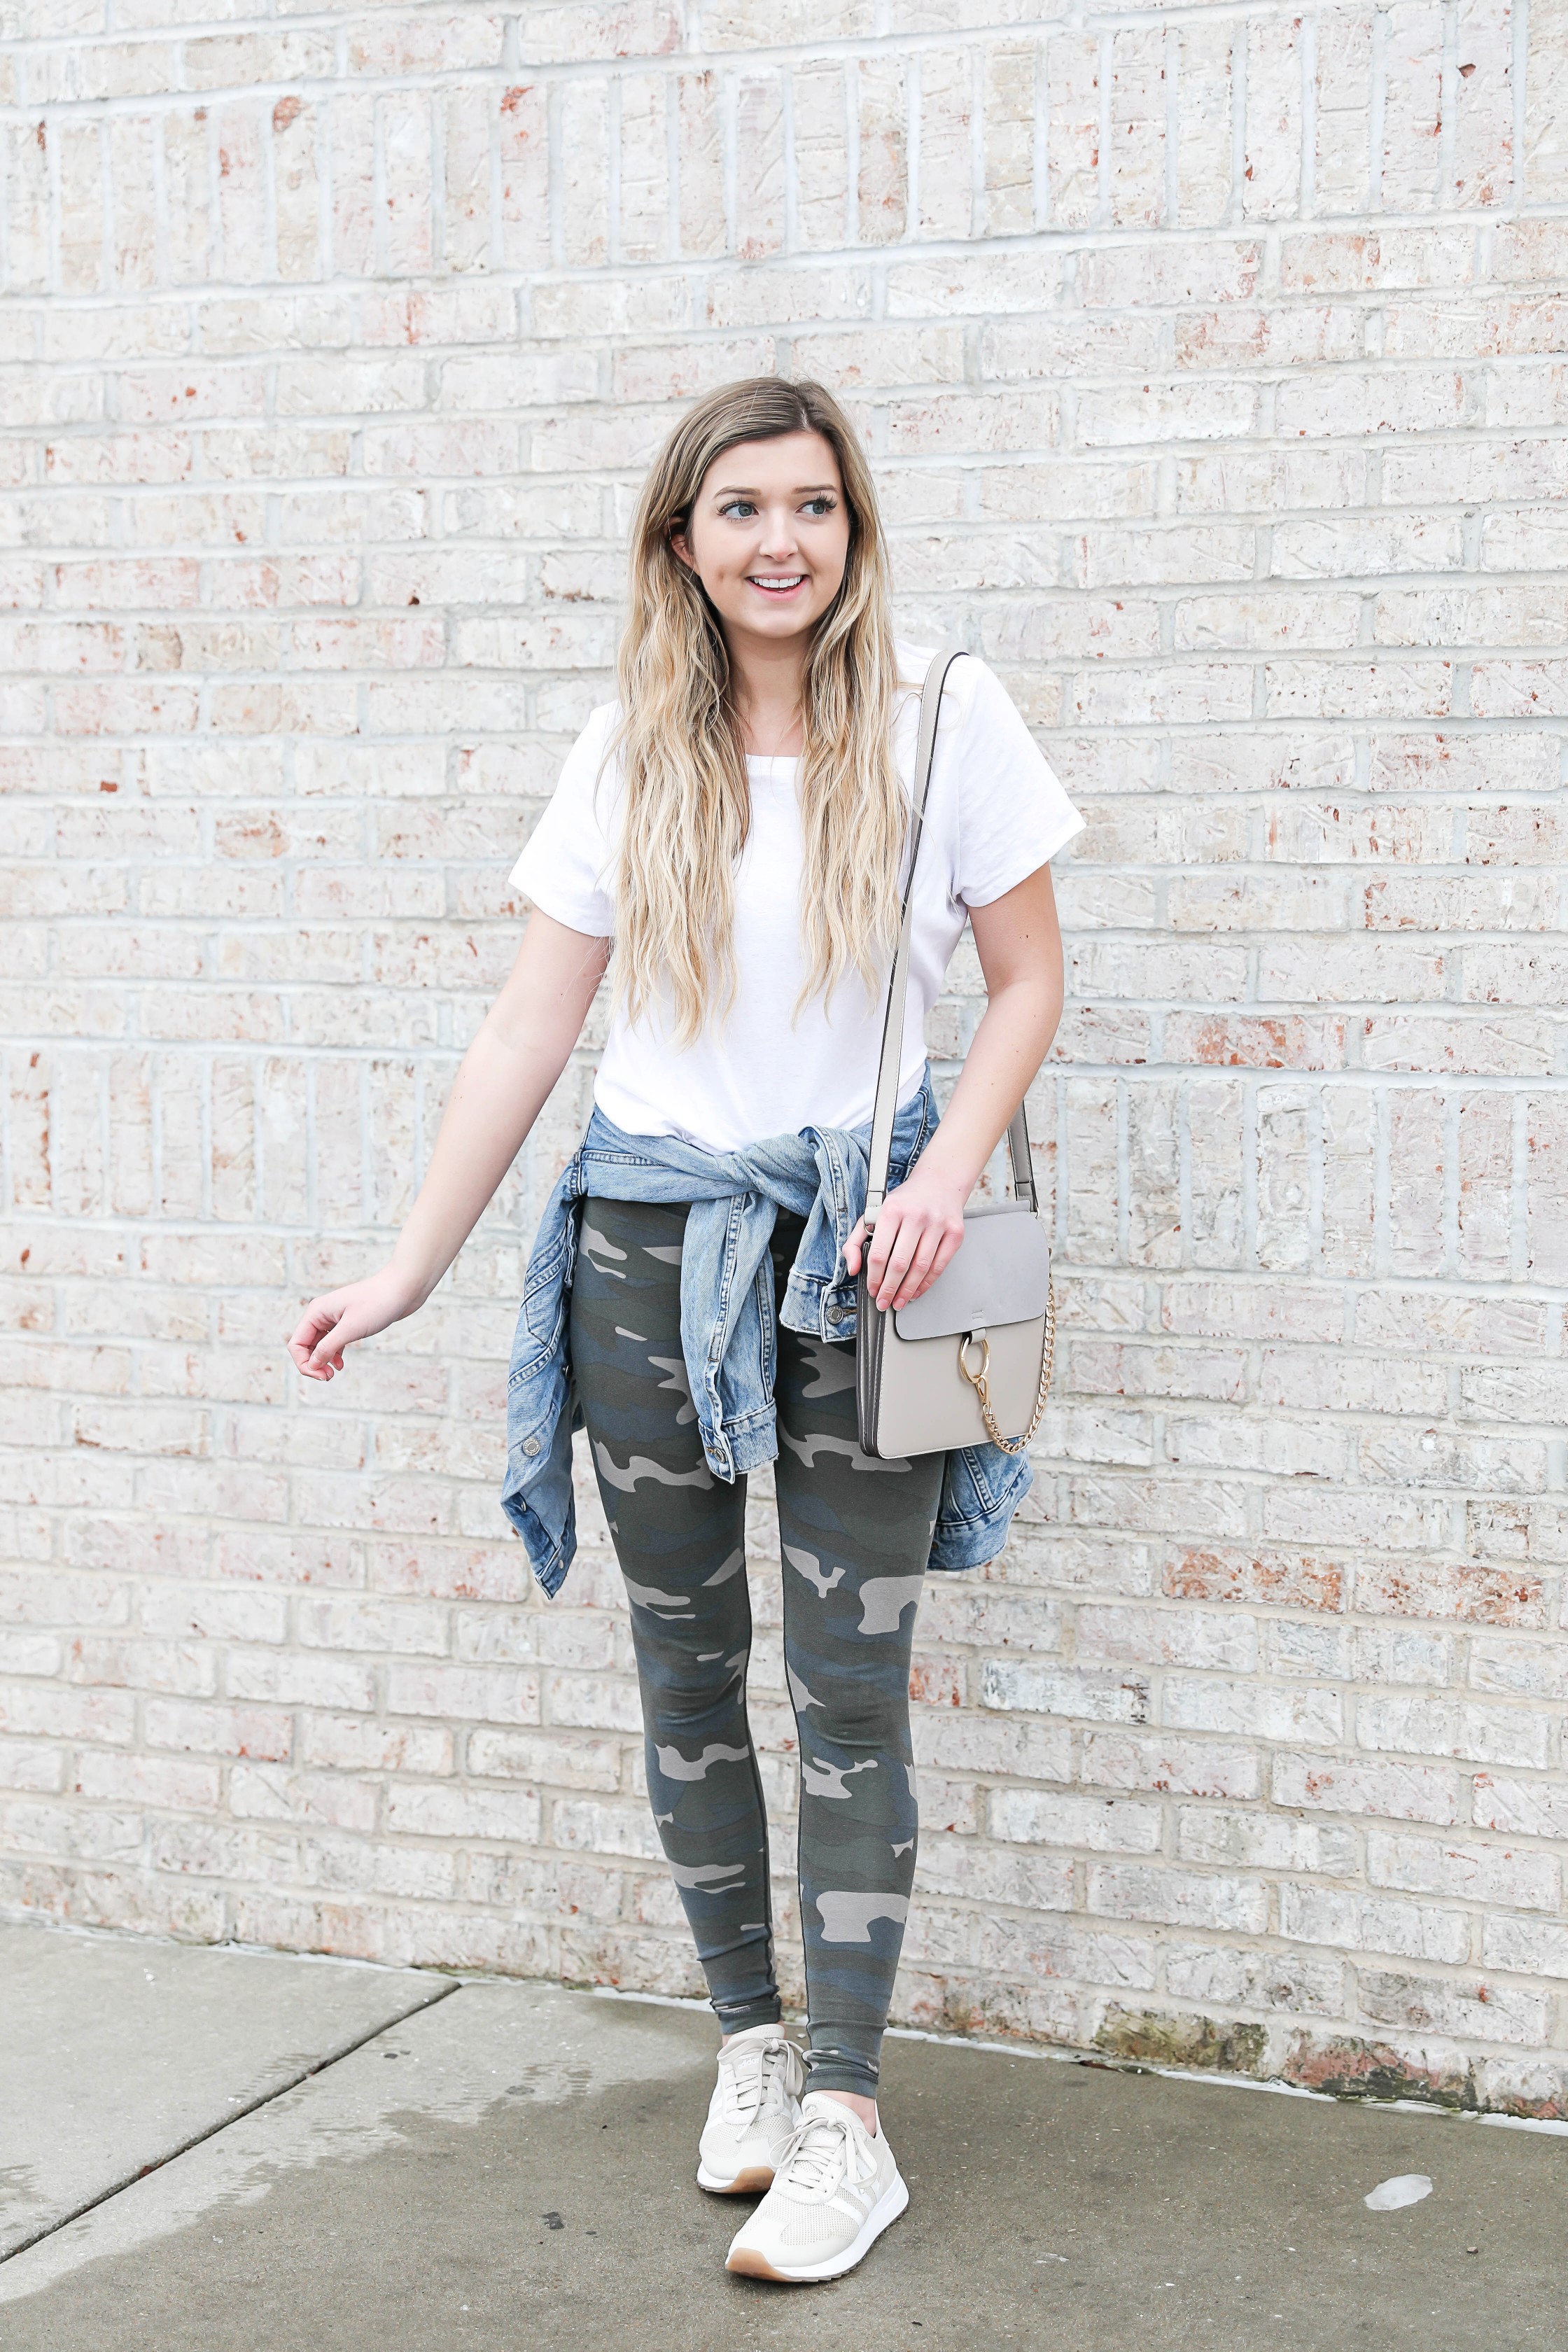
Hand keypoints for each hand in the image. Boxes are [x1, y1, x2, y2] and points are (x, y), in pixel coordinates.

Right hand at [287, 1265, 423, 1381]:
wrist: (403, 1288)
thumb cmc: (378, 1303)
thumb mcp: (351, 1329)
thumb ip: (328, 1347)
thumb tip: (312, 1364)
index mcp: (316, 1312)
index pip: (296, 1344)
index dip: (304, 1364)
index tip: (322, 1376)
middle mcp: (321, 1314)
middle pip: (305, 1345)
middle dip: (313, 1364)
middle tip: (328, 1378)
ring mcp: (334, 1317)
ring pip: (319, 1345)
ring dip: (322, 1360)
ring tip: (333, 1374)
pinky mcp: (347, 1321)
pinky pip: (332, 1341)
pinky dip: (333, 1354)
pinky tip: (340, 1365)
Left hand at [843, 1160, 967, 1313]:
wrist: (939, 1182)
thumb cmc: (905, 1201)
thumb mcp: (873, 1213)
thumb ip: (855, 1240)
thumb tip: (852, 1268)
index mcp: (891, 1210)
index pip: (878, 1252)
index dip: (873, 1277)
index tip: (872, 1289)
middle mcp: (916, 1215)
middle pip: (899, 1263)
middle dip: (889, 1289)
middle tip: (884, 1302)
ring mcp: (937, 1224)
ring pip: (921, 1267)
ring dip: (908, 1290)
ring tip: (900, 1301)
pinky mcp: (955, 1232)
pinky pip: (940, 1265)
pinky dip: (927, 1283)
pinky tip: (917, 1290)